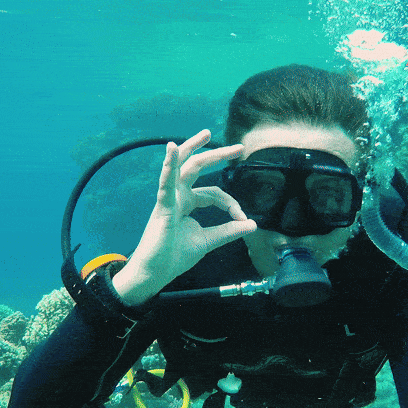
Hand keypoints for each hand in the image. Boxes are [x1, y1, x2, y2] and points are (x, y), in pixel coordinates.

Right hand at [112, 129, 256, 304]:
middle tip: (239, 147)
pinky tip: (172, 148)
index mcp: (187, 203)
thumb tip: (252, 224)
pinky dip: (169, 165)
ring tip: (206, 134)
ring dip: (193, 148)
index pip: (214, 193)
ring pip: (182, 167)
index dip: (232, 203)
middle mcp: (178, 196)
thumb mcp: (208, 241)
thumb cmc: (174, 256)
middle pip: (198, 169)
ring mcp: (169, 198)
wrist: (155, 273)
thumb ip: (228, 231)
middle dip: (218, 156)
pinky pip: (166, 182)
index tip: (242, 219)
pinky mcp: (162, 206)